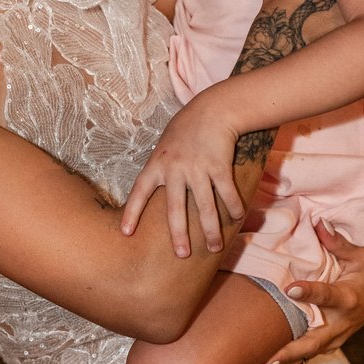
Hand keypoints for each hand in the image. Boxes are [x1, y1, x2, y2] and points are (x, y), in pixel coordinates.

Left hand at [120, 91, 244, 256]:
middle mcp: (175, 169)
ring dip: (211, 229)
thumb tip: (156, 194)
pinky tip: (237, 218)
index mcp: (157, 164)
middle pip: (175, 208)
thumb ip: (160, 169)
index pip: (139, 192)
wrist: (212, 109)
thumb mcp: (164, 146)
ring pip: (205, 206)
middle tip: (181, 254)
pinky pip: (226, 192)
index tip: (126, 233)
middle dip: (179, 234)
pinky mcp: (219, 166)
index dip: (132, 213)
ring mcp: (197, 168)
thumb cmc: (186, 128)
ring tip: (215, 247)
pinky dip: (234, 207)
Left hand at [261, 223, 363, 363]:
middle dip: (289, 351)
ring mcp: (337, 336)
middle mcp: (342, 322)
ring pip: (310, 352)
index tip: (289, 288)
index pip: (326, 295)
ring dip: (287, 359)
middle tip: (266, 360)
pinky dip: (292, 357)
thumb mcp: (360, 254)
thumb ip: (337, 242)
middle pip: (314, 340)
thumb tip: (318, 222)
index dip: (309, 292)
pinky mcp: (333, 343)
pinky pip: (310, 352)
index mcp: (348, 297)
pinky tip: (270, 361)